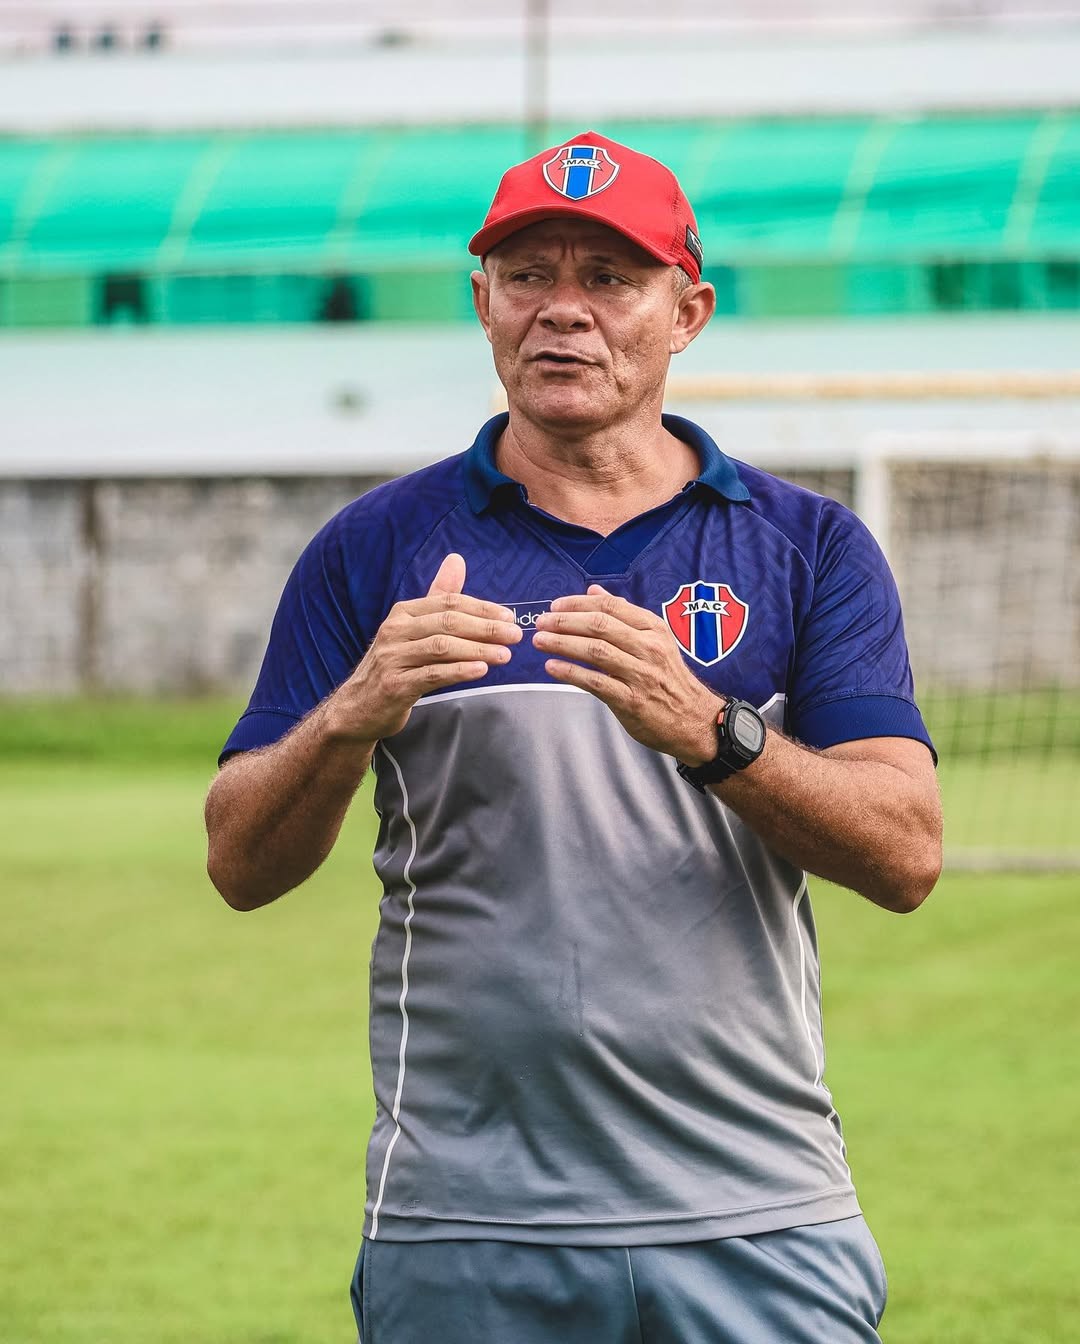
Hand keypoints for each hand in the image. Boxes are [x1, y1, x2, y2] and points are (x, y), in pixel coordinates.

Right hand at [327, 554, 521, 741]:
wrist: (359, 707)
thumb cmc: (394, 665)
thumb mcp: (413, 628)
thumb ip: (437, 596)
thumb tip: (457, 559)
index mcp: (403, 613)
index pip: (448, 602)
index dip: (482, 608)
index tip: (509, 617)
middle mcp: (395, 631)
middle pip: (447, 623)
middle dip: (485, 628)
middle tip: (515, 635)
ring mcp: (393, 658)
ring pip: (442, 647)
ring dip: (478, 650)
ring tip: (505, 654)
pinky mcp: (396, 685)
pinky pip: (432, 674)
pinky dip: (459, 671)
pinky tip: (481, 670)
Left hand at [533, 585, 719, 762]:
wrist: (695, 720)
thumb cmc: (669, 678)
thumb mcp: (655, 640)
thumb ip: (624, 615)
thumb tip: (594, 590)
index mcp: (653, 629)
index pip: (610, 606)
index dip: (578, 603)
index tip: (555, 606)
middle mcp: (648, 648)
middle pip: (599, 626)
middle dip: (564, 621)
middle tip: (540, 622)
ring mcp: (640, 674)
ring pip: (595, 651)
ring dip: (562, 643)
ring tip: (539, 641)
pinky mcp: (631, 700)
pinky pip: (595, 682)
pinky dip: (571, 673)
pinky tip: (552, 667)